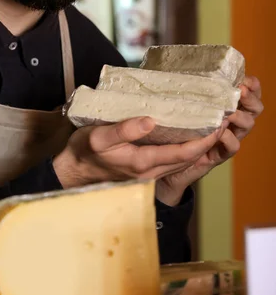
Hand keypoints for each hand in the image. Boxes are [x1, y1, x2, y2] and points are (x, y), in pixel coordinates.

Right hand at [53, 116, 221, 188]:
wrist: (72, 174)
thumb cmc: (84, 153)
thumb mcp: (99, 137)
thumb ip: (124, 129)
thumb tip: (150, 120)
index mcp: (142, 162)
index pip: (183, 153)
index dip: (204, 140)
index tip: (219, 124)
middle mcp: (149, 172)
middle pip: (187, 159)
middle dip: (207, 142)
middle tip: (221, 120)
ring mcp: (146, 174)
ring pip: (180, 162)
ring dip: (197, 146)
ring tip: (209, 126)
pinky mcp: (142, 171)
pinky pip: (170, 162)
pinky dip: (183, 150)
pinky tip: (185, 136)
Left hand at [156, 75, 263, 205]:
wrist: (166, 161)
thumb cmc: (173, 127)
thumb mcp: (180, 104)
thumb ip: (185, 90)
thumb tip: (175, 69)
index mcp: (224, 105)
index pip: (247, 92)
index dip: (252, 85)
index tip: (245, 80)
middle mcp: (231, 120)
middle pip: (254, 108)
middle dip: (251, 99)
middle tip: (241, 92)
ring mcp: (228, 137)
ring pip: (247, 125)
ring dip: (242, 116)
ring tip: (231, 112)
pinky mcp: (220, 153)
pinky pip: (233, 146)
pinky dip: (229, 138)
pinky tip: (220, 132)